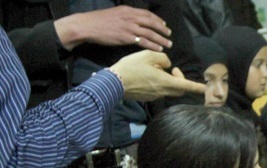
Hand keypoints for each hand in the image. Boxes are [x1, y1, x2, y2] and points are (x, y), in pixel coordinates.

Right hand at [54, 6, 171, 51]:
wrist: (87, 26)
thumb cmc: (98, 21)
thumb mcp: (114, 14)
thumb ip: (126, 16)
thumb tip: (134, 22)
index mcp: (127, 10)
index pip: (147, 14)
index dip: (157, 20)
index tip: (163, 24)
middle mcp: (130, 17)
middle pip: (152, 23)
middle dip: (162, 29)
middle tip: (169, 34)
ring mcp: (129, 27)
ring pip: (150, 33)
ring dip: (161, 39)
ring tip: (168, 44)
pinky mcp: (127, 37)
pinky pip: (144, 42)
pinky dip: (153, 45)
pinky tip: (159, 49)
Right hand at [110, 50, 205, 100]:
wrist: (113, 83)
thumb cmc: (131, 68)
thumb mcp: (148, 55)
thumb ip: (162, 58)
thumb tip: (167, 65)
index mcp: (166, 82)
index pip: (186, 85)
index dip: (197, 87)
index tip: (205, 89)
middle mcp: (163, 92)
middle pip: (179, 88)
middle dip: (180, 79)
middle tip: (172, 70)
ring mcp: (155, 96)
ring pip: (168, 89)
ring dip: (167, 80)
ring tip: (154, 70)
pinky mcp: (147, 98)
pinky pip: (158, 91)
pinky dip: (158, 83)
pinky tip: (146, 76)